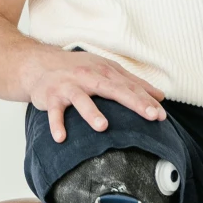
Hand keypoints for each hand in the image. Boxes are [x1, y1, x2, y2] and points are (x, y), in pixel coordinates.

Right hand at [22, 47, 166, 142]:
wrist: (39, 64)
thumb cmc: (78, 69)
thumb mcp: (107, 70)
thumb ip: (134, 83)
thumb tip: (161, 96)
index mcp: (105, 71)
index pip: (130, 86)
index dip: (147, 100)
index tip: (162, 115)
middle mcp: (88, 77)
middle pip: (113, 89)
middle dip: (133, 102)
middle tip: (150, 116)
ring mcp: (69, 86)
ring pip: (81, 99)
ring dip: (91, 112)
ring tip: (103, 127)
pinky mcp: (51, 97)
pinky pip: (54, 112)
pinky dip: (56, 124)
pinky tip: (61, 138)